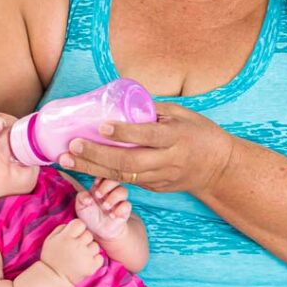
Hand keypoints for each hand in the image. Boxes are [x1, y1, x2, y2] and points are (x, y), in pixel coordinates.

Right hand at [39, 218, 102, 285]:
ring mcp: (85, 257)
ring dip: (90, 249)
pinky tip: (86, 261)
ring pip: (95, 245)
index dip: (78, 228)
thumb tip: (74, 224)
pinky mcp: (91, 267)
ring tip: (81, 255)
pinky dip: (95, 259)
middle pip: (89, 234)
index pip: (80, 223)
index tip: (74, 235)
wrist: (53, 278)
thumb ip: (62, 228)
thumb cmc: (51, 257)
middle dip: (84, 239)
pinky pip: (100, 257)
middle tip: (77, 247)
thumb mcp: (50, 239)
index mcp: (66, 237)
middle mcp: (77, 245)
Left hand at [58, 101, 234, 195]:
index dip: (124, 132)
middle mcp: (167, 160)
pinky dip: (104, 175)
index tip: (101, 126)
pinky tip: (84, 167)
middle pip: (129, 161)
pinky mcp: (155, 187)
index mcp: (176, 137)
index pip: (147, 135)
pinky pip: (128, 181)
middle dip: (97, 155)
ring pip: (124, 176)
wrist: (219, 168)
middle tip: (73, 145)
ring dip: (93, 168)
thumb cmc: (200, 133)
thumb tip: (123, 99)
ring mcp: (160, 177)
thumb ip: (155, 110)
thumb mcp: (183, 114)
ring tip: (67, 159)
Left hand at [75, 178, 130, 239]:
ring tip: (105, 207)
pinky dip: (120, 209)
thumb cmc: (89, 215)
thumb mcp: (81, 206)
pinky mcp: (124, 211)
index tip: (95, 185)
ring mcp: (119, 200)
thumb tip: (89, 198)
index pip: (104, 176)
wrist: (98, 230)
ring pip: (123, 191)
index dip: (101, 178)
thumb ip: (82, 198)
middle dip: (107, 186)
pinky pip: (127, 205)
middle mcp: (111, 191)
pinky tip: (112, 215)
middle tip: (98, 195)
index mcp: (100, 187)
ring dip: (114, 197)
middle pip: (115, 180)